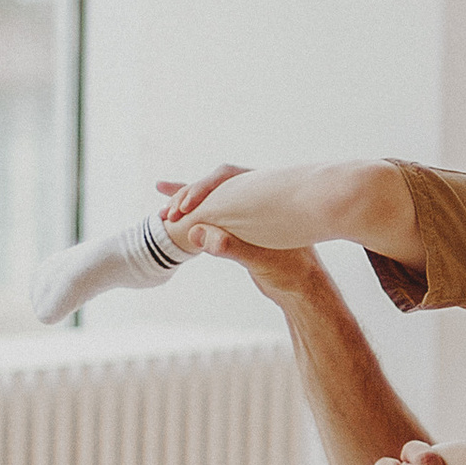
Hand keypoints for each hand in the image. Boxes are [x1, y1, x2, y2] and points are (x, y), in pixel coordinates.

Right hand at [161, 166, 313, 300]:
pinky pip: (212, 214)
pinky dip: (193, 213)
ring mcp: (245, 211)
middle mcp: (254, 196)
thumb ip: (231, 247)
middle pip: (213, 185)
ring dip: (186, 204)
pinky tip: (173, 213)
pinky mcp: (238, 226)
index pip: (227, 176)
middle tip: (170, 214)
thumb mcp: (261, 260)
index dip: (202, 188)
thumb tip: (199, 234)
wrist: (302, 288)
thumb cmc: (291, 271)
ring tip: (163, 212)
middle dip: (188, 196)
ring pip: (210, 199)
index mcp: (264, 192)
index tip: (185, 207)